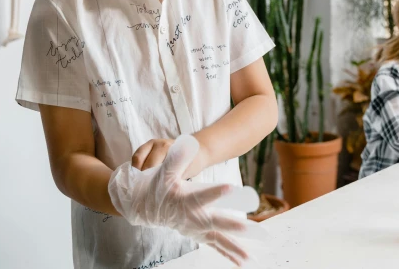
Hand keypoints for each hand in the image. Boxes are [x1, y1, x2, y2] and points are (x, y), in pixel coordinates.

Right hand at [109, 135, 263, 266]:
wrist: (148, 210)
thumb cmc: (158, 189)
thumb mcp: (165, 172)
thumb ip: (178, 158)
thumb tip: (187, 142)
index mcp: (186, 200)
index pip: (203, 195)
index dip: (216, 192)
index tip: (232, 187)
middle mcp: (193, 218)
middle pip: (215, 222)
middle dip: (232, 225)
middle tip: (249, 227)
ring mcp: (198, 229)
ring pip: (219, 239)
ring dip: (235, 247)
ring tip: (250, 256)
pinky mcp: (201, 235)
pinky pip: (217, 246)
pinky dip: (229, 254)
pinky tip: (242, 261)